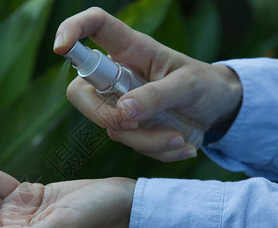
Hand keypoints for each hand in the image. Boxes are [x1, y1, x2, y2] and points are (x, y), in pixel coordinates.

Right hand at [53, 7, 241, 161]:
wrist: (217, 109)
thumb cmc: (203, 85)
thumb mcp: (189, 86)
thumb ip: (157, 96)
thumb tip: (123, 112)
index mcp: (131, 49)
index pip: (94, 27)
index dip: (72, 30)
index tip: (60, 47)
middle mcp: (117, 76)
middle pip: (80, 93)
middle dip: (104, 115)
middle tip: (135, 124)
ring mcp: (119, 103)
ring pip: (110, 126)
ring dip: (146, 140)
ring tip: (180, 139)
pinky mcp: (129, 127)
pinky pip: (130, 144)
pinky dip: (156, 151)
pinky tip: (182, 145)